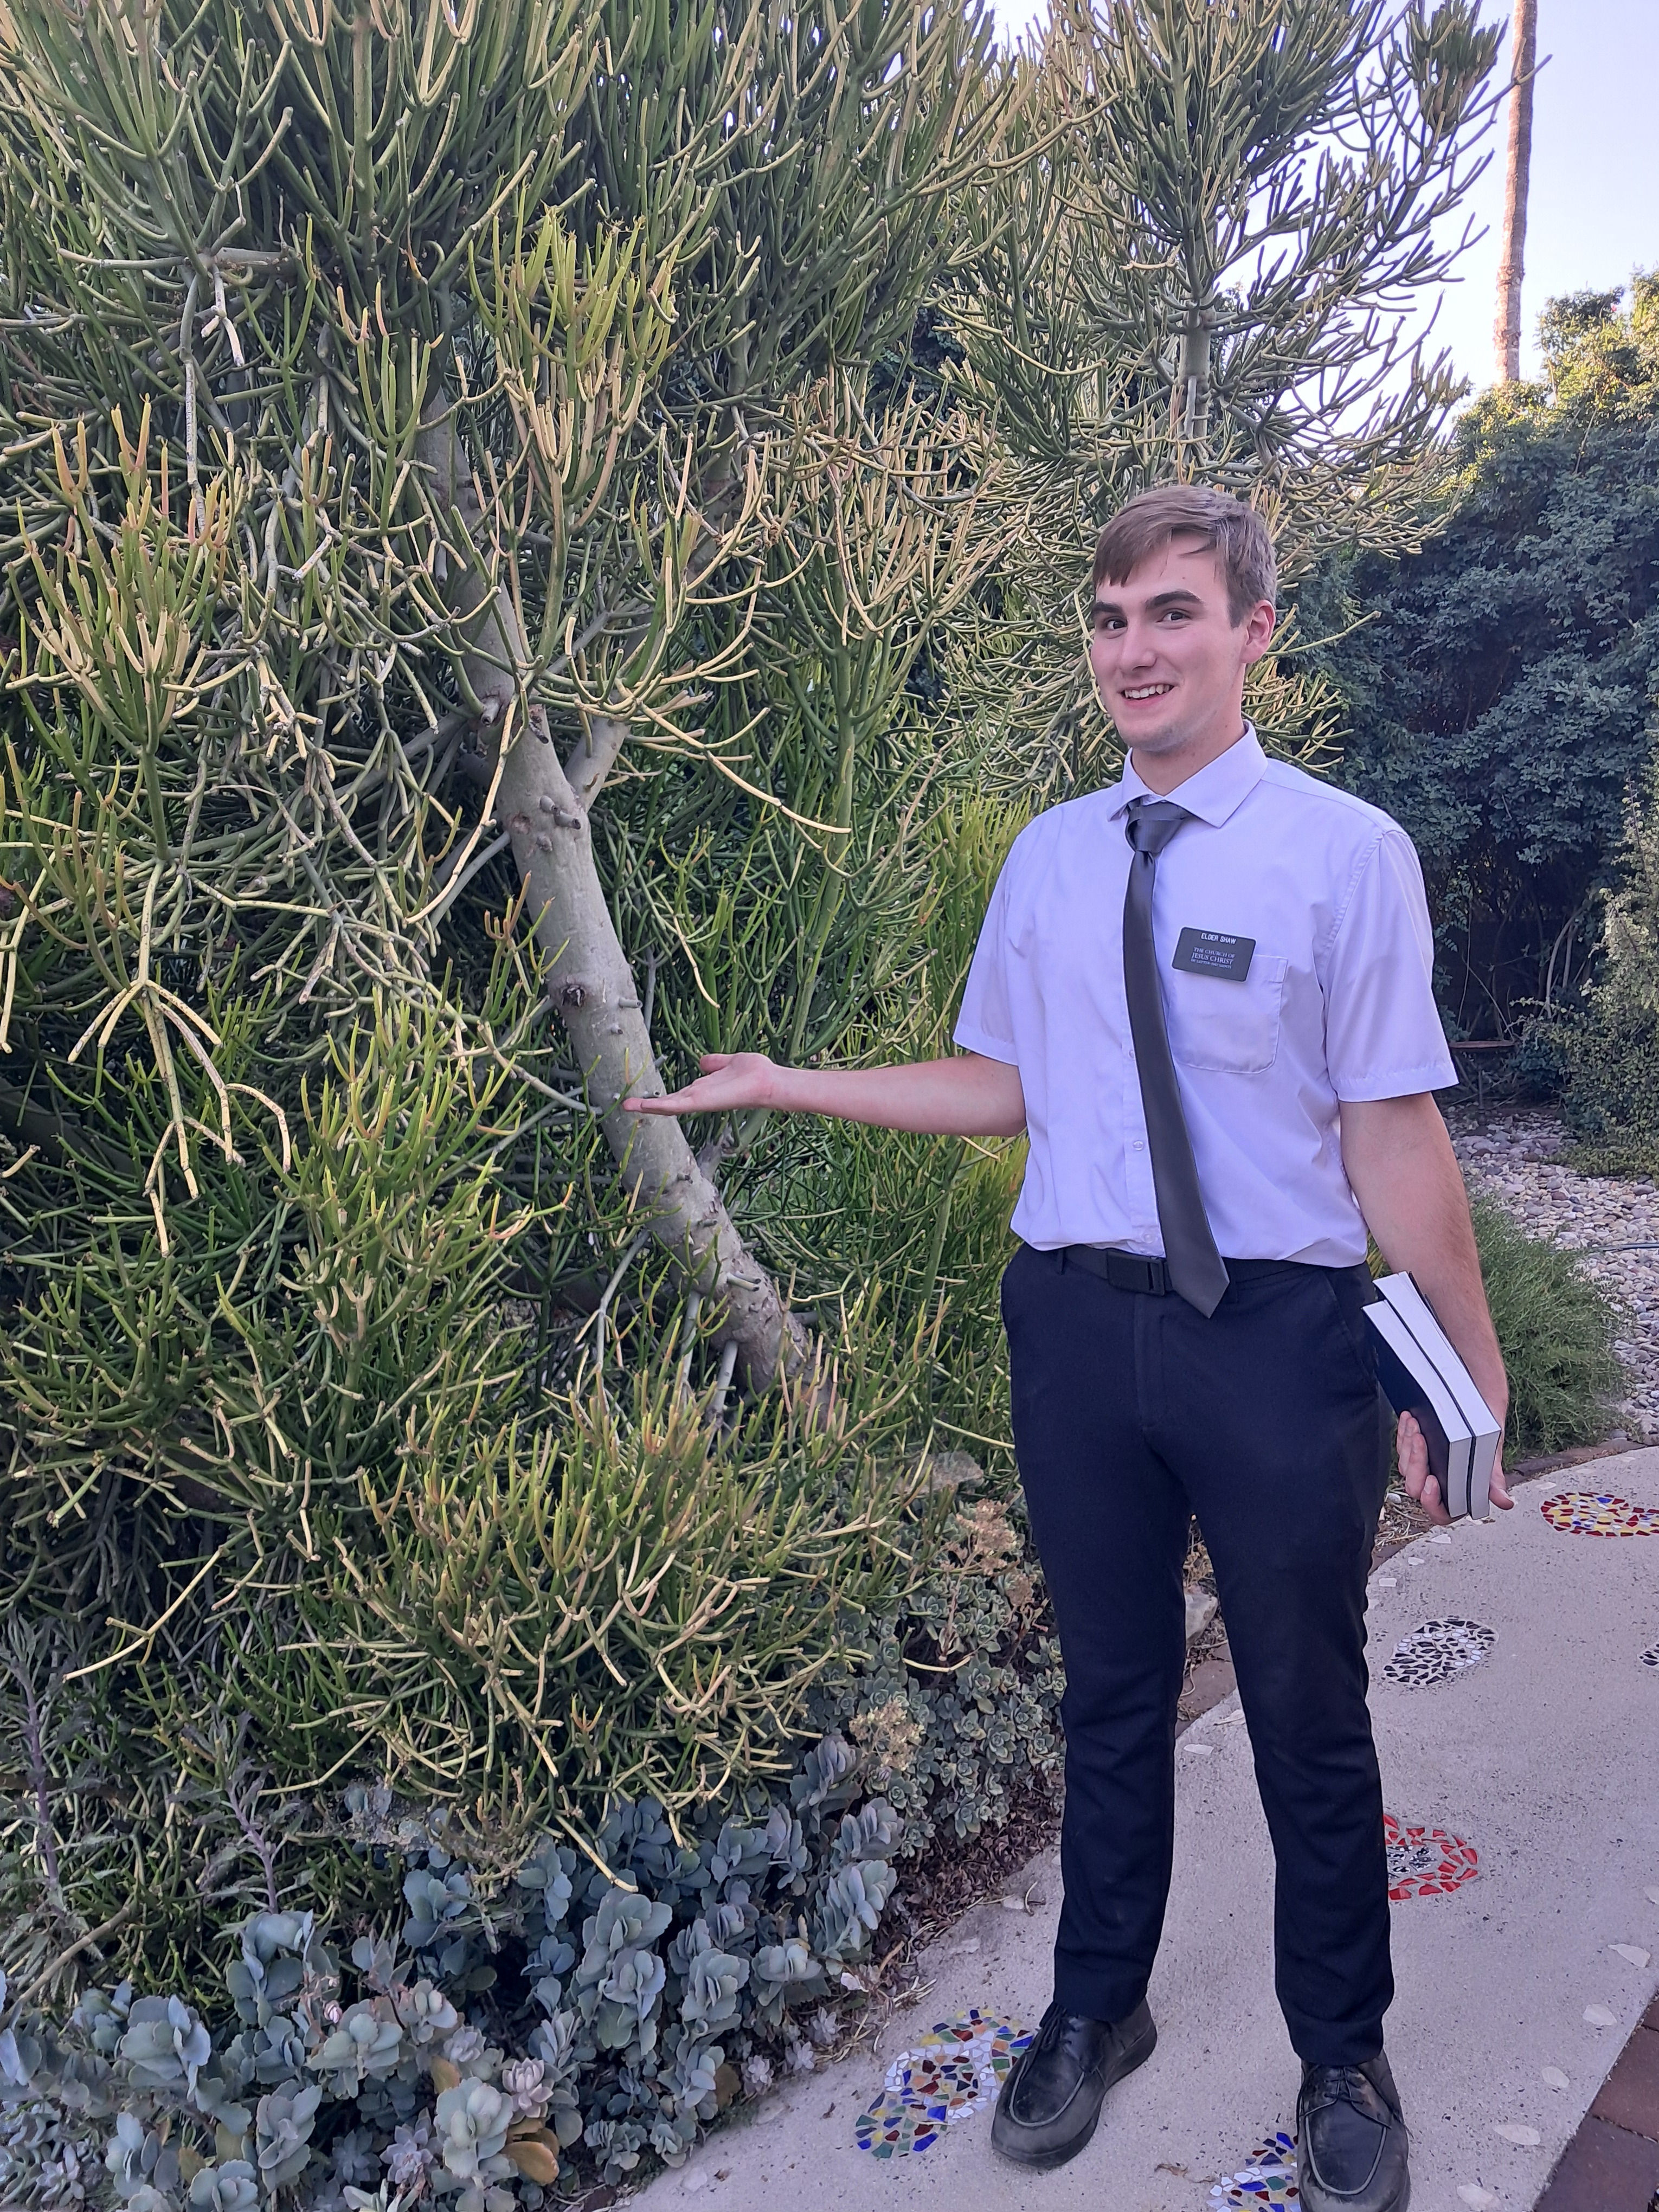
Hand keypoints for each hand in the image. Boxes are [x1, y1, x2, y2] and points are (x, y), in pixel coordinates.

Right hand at [623, 1051, 778, 1116]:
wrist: (768, 1081)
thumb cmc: (754, 1072)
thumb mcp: (728, 1063)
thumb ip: (715, 1063)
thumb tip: (702, 1062)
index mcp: (704, 1089)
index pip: (678, 1094)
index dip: (661, 1096)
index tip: (644, 1096)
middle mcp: (699, 1097)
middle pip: (669, 1102)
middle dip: (648, 1105)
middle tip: (626, 1105)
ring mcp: (699, 1101)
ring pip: (668, 1105)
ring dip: (647, 1106)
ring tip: (626, 1106)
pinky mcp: (701, 1102)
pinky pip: (677, 1104)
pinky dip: (659, 1105)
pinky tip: (643, 1106)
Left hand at [1395, 1410, 1514, 1525]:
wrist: (1480, 1406)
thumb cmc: (1486, 1434)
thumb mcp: (1491, 1456)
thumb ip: (1493, 1481)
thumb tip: (1504, 1502)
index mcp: (1458, 1492)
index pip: (1441, 1512)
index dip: (1432, 1502)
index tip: (1432, 1481)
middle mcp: (1439, 1482)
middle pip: (1416, 1487)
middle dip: (1416, 1464)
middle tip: (1421, 1442)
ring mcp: (1425, 1467)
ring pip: (1405, 1467)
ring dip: (1408, 1446)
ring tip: (1416, 1426)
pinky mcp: (1414, 1450)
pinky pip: (1401, 1449)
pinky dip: (1404, 1433)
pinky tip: (1409, 1420)